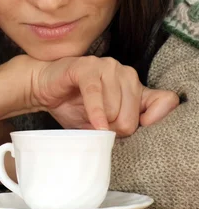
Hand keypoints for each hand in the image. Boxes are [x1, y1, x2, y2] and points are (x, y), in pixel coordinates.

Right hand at [28, 55, 179, 136]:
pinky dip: (95, 112)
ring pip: (116, 106)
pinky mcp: (87, 67)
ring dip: (102, 121)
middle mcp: (125, 73)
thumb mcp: (102, 123)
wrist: (42, 88)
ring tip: (90, 120)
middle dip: (116, 128)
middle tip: (100, 129)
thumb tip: (135, 141)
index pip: (165, 100)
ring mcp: (107, 67)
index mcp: (134, 86)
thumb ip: (120, 128)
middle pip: (134, 114)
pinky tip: (94, 124)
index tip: (141, 131)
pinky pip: (96, 93)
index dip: (158, 119)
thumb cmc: (72, 105)